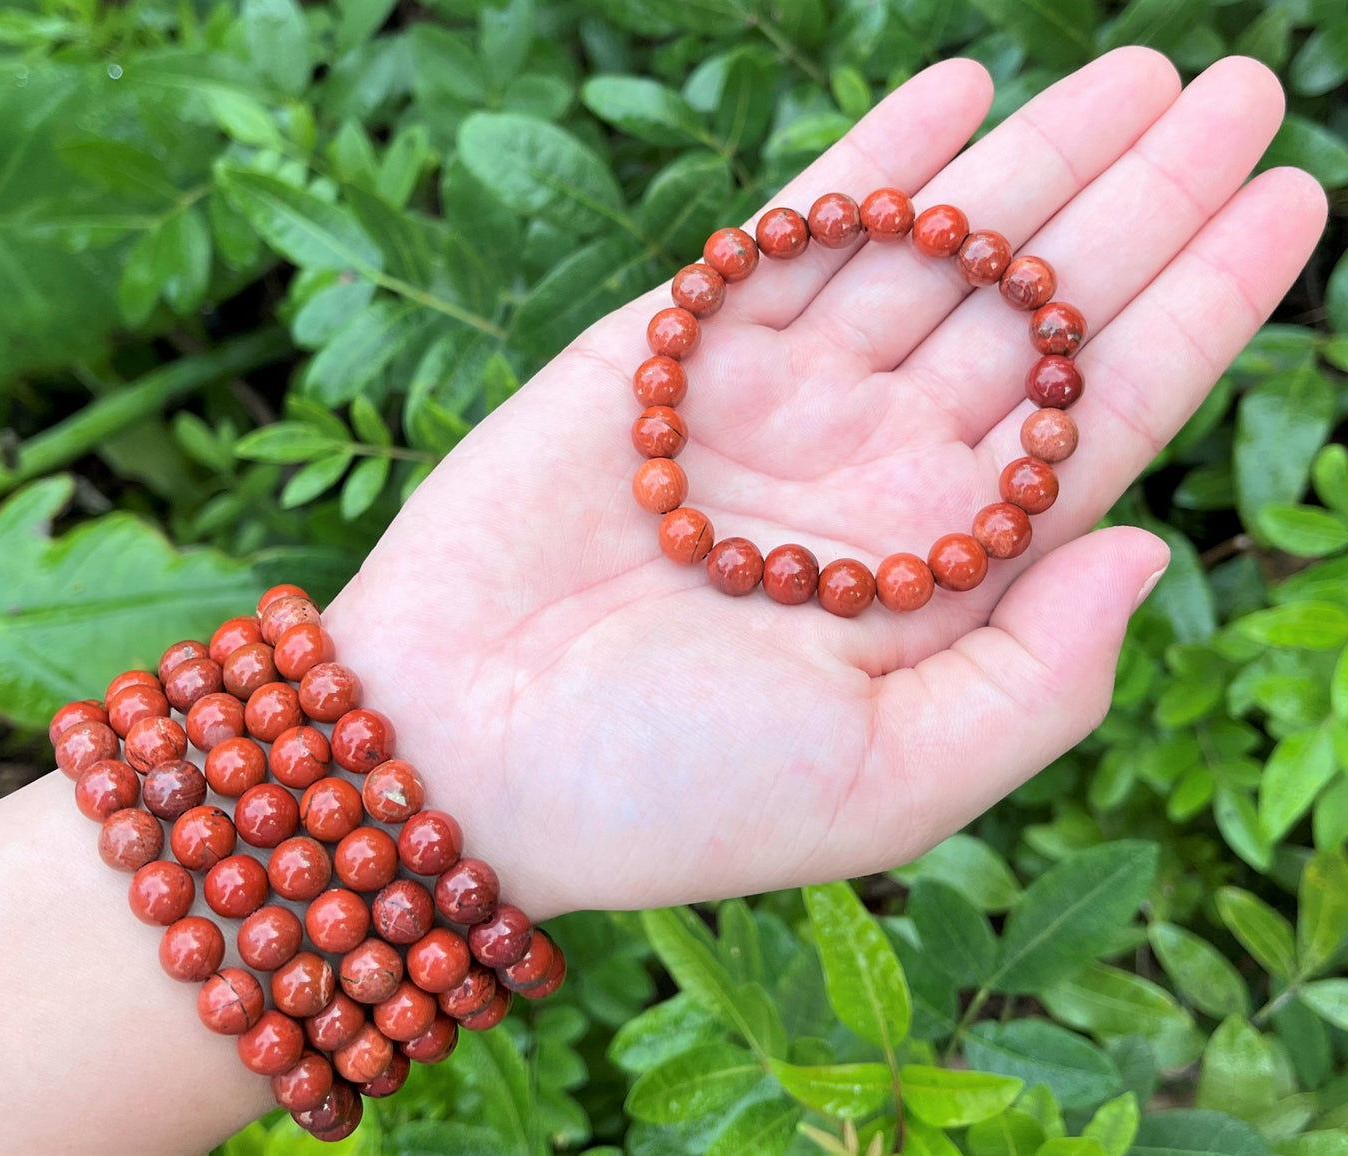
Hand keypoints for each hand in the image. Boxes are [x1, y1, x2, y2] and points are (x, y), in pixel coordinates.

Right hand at [327, 48, 1324, 917]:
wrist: (455, 750)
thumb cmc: (663, 792)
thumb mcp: (886, 783)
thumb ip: (1036, 680)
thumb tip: (1147, 546)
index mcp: (942, 573)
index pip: (1101, 416)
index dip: (1202, 306)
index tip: (1288, 197)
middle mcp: (875, 473)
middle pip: (1037, 314)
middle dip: (1144, 202)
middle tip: (1239, 91)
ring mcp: (776, 403)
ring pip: (934, 255)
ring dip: (1036, 159)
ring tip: (1141, 72)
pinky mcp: (673, 351)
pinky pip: (795, 236)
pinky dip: (875, 164)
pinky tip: (959, 92)